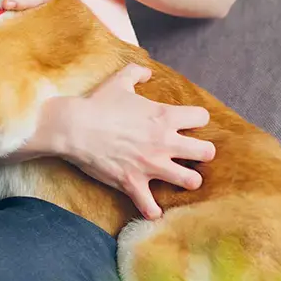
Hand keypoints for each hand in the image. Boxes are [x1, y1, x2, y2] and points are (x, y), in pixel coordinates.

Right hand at [41, 64, 214, 219]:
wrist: (74, 127)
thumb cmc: (97, 104)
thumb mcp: (118, 81)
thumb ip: (136, 73)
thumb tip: (147, 71)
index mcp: (164, 116)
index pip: (201, 117)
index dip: (197, 119)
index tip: (189, 122)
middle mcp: (164, 142)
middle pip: (206, 152)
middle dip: (202, 152)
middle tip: (191, 153)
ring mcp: (151, 165)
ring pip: (190, 181)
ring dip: (187, 180)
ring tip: (181, 178)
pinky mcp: (133, 183)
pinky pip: (151, 206)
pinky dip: (153, 209)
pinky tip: (153, 208)